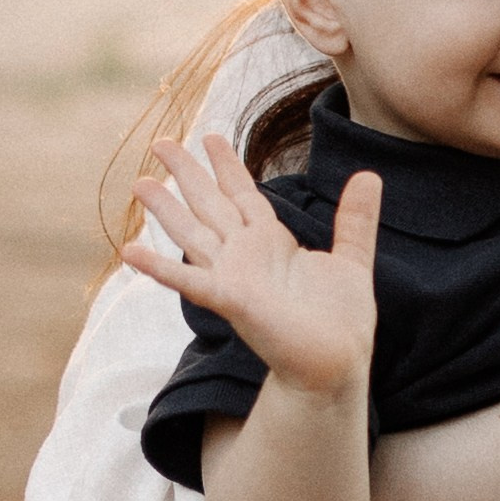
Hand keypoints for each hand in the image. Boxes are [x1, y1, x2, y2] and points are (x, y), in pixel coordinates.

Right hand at [131, 134, 380, 401]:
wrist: (338, 364)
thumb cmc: (341, 321)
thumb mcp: (352, 260)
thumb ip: (355, 219)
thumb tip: (370, 175)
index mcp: (272, 242)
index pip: (243, 194)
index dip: (227, 166)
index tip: (211, 137)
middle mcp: (246, 255)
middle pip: (210, 204)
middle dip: (187, 173)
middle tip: (161, 141)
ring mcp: (234, 277)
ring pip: (192, 233)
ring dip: (165, 209)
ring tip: (138, 182)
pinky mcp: (231, 300)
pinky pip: (190, 280)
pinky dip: (160, 267)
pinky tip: (129, 252)